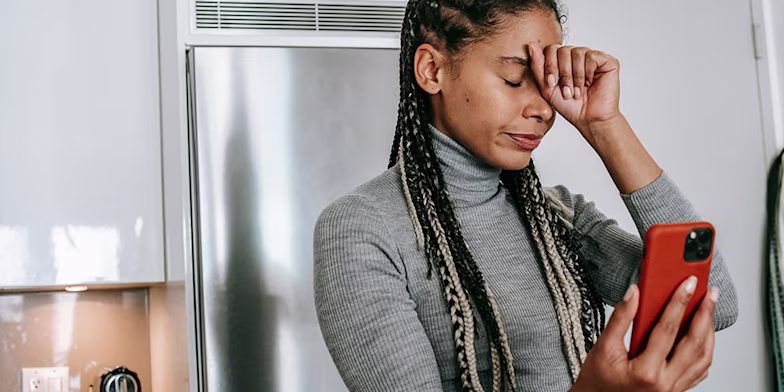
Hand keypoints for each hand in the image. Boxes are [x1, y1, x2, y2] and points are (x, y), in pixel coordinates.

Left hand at [527, 43, 620, 134]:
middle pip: (563, 50)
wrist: (588, 119)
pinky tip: (590, 83)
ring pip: (577, 52)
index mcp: (564, 61)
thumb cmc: (569, 106)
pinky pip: (591, 56)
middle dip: (562, 73)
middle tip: (567, 91)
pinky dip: (588, 72)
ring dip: (575, 76)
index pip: (552, 49)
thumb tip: (531, 45)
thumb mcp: (547, 87)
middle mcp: (578, 56)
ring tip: (577, 92)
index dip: (550, 66)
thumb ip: (538, 67)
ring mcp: (593, 57)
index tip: (552, 84)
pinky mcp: (607, 61)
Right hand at [570, 278, 719, 391]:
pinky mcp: (675, 391)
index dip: (679, 302)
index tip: (688, 284)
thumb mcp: (603, 347)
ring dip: (709, 333)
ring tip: (708, 312)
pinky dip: (705, 352)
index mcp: (646, 371)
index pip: (668, 329)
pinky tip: (703, 338)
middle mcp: (664, 383)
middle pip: (694, 343)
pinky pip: (699, 371)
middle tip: (710, 294)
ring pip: (703, 358)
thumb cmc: (597, 381)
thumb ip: (620, 318)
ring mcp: (673, 389)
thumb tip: (634, 293)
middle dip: (705, 315)